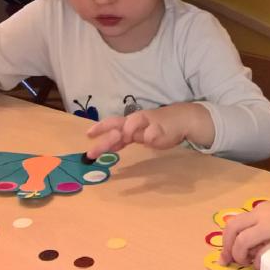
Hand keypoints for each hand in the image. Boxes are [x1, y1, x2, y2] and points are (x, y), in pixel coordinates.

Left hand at [86, 103, 212, 156]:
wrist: (182, 119)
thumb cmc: (158, 126)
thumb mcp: (138, 133)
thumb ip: (124, 140)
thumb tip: (108, 146)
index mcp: (130, 121)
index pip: (112, 123)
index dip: (100, 128)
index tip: (87, 135)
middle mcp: (137, 121)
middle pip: (118, 124)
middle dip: (106, 135)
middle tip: (94, 150)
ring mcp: (148, 124)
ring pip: (133, 123)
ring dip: (126, 132)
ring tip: (126, 140)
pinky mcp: (161, 129)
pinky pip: (152, 134)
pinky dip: (149, 137)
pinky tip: (150, 140)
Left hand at [218, 199, 269, 267]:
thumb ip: (263, 221)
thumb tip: (247, 238)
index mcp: (261, 209)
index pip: (234, 223)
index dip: (226, 240)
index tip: (226, 253)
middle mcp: (264, 217)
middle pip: (235, 233)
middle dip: (230, 250)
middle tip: (232, 261)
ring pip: (245, 244)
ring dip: (243, 258)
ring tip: (250, 262)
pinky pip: (263, 256)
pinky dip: (259, 264)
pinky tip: (265, 264)